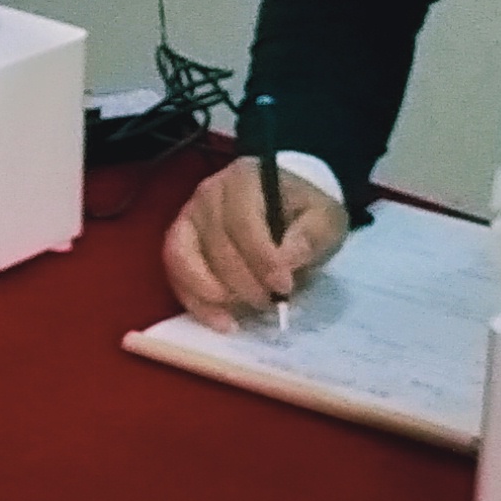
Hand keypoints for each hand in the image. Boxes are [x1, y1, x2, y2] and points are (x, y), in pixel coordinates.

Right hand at [161, 157, 345, 329]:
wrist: (288, 209)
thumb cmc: (305, 215)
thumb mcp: (325, 220)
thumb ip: (311, 235)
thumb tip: (287, 258)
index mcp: (246, 178)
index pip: (243, 221)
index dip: (261, 258)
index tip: (284, 286)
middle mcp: (209, 192)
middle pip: (215, 242)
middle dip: (242, 281)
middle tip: (269, 303)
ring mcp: (188, 216)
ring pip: (184, 258)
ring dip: (213, 293)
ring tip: (243, 314)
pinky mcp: (178, 242)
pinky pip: (175, 274)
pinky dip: (196, 303)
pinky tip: (222, 322)